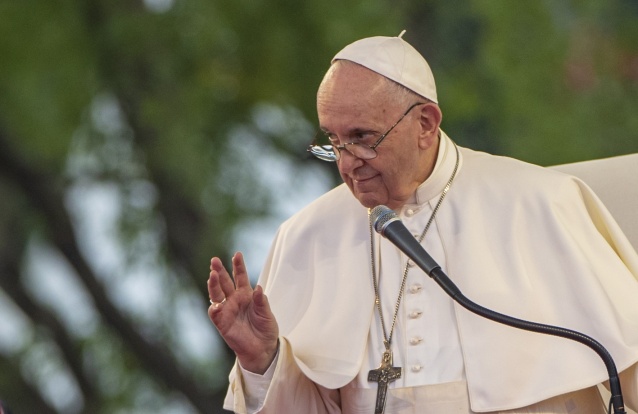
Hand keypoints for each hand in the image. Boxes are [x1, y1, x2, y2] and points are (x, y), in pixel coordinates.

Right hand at [207, 252, 278, 373]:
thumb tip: (258, 288)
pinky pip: (215, 313)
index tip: (237, 254)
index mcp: (246, 294)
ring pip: (216, 294)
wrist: (263, 349)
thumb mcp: (267, 314)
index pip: (240, 276)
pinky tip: (216, 303)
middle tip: (214, 260)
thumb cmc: (266, 329)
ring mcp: (227, 310)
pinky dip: (214, 307)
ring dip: (213, 285)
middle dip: (219, 270)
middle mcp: (234, 299)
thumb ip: (261, 302)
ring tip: (213, 275)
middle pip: (225, 282)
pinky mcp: (222, 323)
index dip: (238, 265)